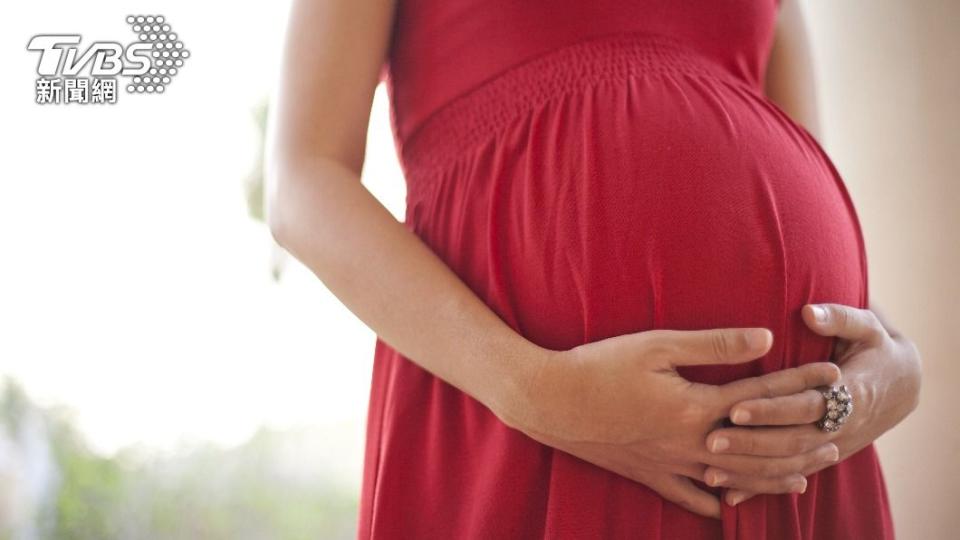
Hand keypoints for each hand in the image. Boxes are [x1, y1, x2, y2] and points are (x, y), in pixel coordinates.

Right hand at [507, 327, 841, 518]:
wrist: (550, 401)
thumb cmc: (600, 365)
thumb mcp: (656, 345)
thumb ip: (713, 344)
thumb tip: (765, 339)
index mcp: (697, 407)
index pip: (763, 395)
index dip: (800, 384)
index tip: (831, 376)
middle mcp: (691, 442)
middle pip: (761, 446)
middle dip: (802, 440)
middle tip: (837, 434)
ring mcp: (670, 464)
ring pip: (735, 478)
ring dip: (775, 476)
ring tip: (806, 475)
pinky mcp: (648, 474)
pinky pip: (690, 497)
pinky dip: (716, 502)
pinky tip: (730, 505)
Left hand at [701, 303, 921, 505]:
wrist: (902, 385)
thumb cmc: (876, 348)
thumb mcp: (867, 327)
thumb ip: (839, 318)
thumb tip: (809, 312)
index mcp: (850, 393)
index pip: (805, 405)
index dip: (771, 409)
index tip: (735, 407)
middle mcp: (841, 426)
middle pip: (793, 441)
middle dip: (751, 443)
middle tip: (711, 441)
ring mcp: (833, 446)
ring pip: (790, 466)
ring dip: (752, 471)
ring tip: (711, 470)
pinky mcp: (824, 457)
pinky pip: (791, 476)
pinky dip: (763, 487)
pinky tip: (731, 495)